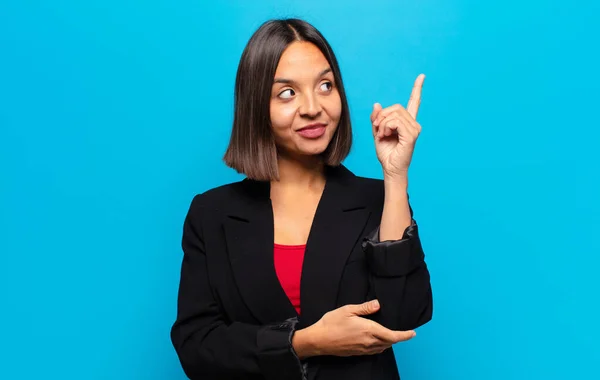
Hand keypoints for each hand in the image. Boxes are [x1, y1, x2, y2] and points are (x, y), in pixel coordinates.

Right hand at [292, 300, 415, 357]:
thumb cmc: (331, 323)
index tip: (413, 333)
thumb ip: (365, 308)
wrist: (319, 340)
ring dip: (389, 342)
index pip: (393, 335)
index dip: (405, 335)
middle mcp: (368, 342)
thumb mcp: (348, 310)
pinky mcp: (357, 353)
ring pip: (382, 348)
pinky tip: (376, 341)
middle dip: (398, 338)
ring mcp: (363, 349)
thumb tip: (378, 304)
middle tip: (404, 332)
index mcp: (369, 330)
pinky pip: (374, 351)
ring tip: (391, 335)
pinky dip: (380, 346)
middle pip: (389, 343)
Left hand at [371, 74, 424, 179]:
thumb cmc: (386, 152)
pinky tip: (385, 135)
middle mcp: (413, 123)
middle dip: (381, 116)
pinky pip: (395, 122)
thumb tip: (376, 104)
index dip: (417, 89)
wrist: (390, 168)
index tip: (422, 76)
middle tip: (377, 128)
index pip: (414, 102)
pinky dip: (386, 127)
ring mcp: (414, 129)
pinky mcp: (412, 135)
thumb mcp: (377, 132)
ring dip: (382, 124)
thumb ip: (377, 118)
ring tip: (382, 135)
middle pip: (396, 107)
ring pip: (394, 114)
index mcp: (407, 122)